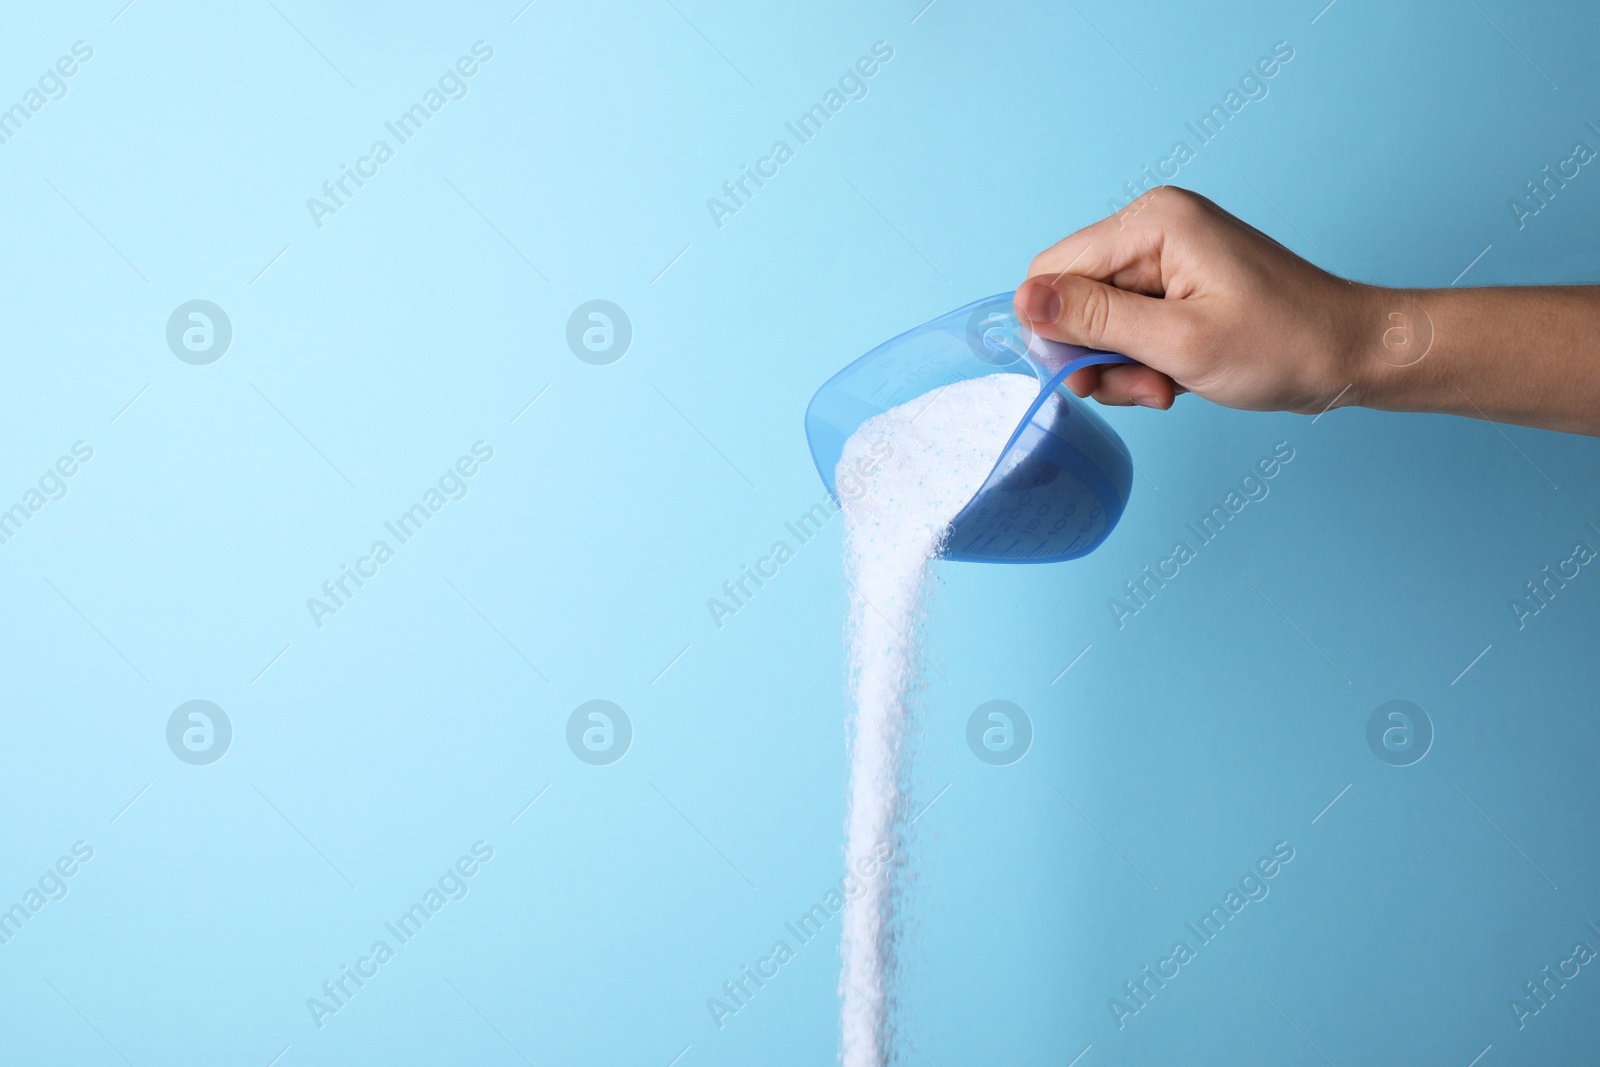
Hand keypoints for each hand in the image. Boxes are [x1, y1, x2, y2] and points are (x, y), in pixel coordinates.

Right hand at [1013, 186, 1368, 413]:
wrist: (1354, 356)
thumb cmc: (1283, 346)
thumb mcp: (1178, 342)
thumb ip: (1095, 321)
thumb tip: (1023, 303)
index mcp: (1152, 222)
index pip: (1053, 271)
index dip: (1056, 330)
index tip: (1089, 378)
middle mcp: (1154, 228)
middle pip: (1073, 298)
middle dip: (1096, 354)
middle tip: (1142, 387)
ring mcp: (1167, 258)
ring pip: (1098, 322)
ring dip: (1120, 367)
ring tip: (1164, 387)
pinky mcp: (1178, 286)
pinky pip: (1128, 328)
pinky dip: (1141, 363)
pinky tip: (1173, 380)